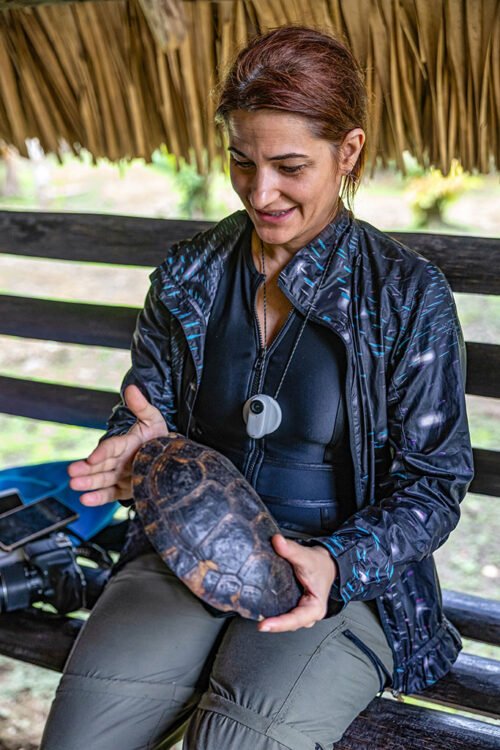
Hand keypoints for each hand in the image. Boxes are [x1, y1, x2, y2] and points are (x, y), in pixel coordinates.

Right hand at [68, 384, 168, 505]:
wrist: (170, 457)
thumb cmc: (159, 437)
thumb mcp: (153, 420)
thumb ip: (142, 407)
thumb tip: (132, 388)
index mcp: (125, 443)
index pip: (111, 447)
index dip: (102, 452)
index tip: (93, 458)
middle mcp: (119, 460)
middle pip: (101, 465)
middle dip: (86, 469)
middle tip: (71, 472)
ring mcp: (121, 475)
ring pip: (102, 479)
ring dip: (88, 483)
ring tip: (75, 485)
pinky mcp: (125, 489)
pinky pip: (110, 494)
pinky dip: (98, 498)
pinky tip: (85, 500)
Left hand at [257, 534, 336, 632]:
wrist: (326, 564)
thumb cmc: (320, 565)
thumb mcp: (306, 557)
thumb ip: (291, 549)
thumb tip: (277, 541)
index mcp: (315, 607)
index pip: (295, 619)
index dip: (279, 624)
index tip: (264, 625)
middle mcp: (308, 613)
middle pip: (289, 624)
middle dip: (274, 625)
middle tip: (258, 624)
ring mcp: (300, 612)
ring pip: (285, 621)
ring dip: (273, 620)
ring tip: (256, 617)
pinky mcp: (293, 607)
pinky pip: (282, 613)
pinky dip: (273, 613)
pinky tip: (260, 609)